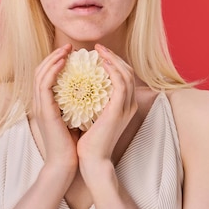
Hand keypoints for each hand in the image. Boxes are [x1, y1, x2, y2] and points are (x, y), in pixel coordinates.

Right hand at [32, 44, 78, 174]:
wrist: (68, 164)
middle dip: (54, 55)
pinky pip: (44, 85)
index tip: (71, 53)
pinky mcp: (45, 111)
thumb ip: (80, 104)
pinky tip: (64, 63)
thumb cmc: (75, 144)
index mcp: (47, 104)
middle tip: (68, 46)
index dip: (55, 62)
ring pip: (40, 74)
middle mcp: (40, 103)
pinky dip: (52, 71)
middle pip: (40, 70)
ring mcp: (40, 106)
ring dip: (53, 58)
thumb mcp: (77, 118)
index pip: (46, 76)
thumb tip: (94, 91)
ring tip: (66, 50)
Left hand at [76, 44, 137, 178]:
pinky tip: (101, 63)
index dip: (113, 62)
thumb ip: (91, 103)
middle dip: (114, 56)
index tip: (97, 55)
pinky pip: (120, 83)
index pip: (124, 77)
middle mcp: (129, 105)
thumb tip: (79, 89)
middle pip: (128, 71)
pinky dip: (113, 70)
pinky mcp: (119, 110)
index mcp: (124, 106)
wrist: (92, 161)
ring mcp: (126, 107)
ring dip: (113, 58)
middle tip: (98, 48)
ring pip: (126, 73)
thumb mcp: (91, 117)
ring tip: (99, 51)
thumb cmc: (88, 142)